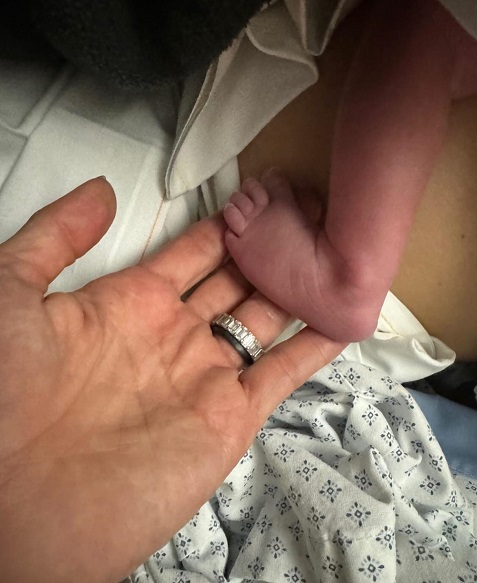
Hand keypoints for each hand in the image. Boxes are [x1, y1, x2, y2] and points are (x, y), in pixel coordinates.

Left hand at [0, 178, 343, 582]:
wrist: (14, 504)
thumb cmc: (1, 396)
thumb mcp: (10, 292)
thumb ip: (55, 235)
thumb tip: (102, 190)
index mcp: (131, 302)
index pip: (196, 251)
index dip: (229, 222)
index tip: (263, 194)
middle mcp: (175, 336)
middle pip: (240, 279)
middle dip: (275, 246)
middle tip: (312, 212)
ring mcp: (205, 376)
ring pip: (268, 319)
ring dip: (302, 286)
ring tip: (337, 249)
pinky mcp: (228, 419)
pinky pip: (283, 373)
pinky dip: (317, 346)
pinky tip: (345, 315)